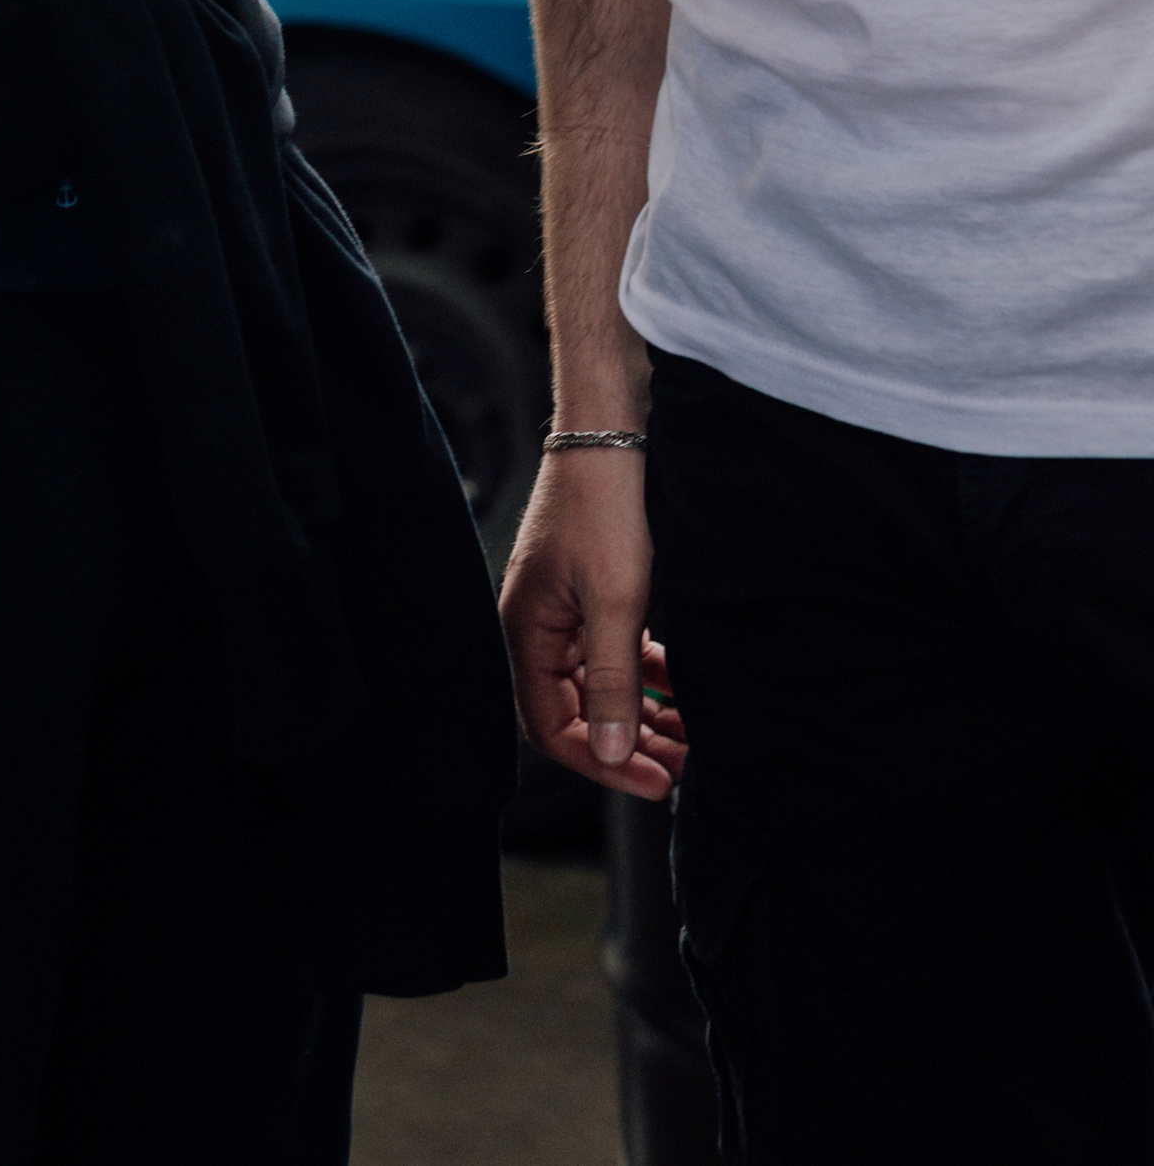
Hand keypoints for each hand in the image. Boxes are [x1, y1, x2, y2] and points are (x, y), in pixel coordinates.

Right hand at [500, 448, 684, 801]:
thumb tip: (612, 754)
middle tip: (680, 766)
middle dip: (629, 744)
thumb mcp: (616, 602)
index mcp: (527, 632)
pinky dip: (647, 676)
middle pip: (577, 712)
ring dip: (642, 714)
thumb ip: (614, 682)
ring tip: (688, 735)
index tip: (657, 783)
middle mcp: (539, 627)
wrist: (613, 432)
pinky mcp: (590, 593)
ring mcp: (565, 610)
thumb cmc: (604, 506)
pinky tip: (680, 686)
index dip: (604, 764)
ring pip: (601, 685)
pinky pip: (614, 654)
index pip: (553, 728)